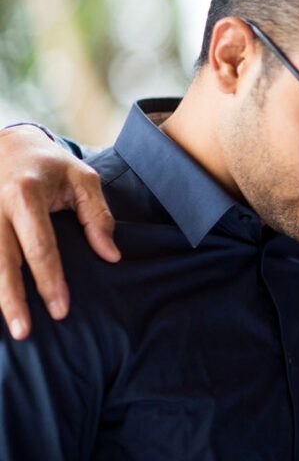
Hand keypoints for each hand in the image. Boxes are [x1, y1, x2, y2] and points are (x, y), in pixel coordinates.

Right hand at [0, 126, 118, 339]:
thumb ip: (98, 216)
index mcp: (25, 194)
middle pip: (2, 261)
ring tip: (9, 328)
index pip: (40, 246)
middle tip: (24, 332)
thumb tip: (111, 256)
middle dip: (12, 299)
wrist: (8, 143)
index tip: (60, 310)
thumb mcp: (83, 180)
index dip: (50, 280)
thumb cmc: (51, 166)